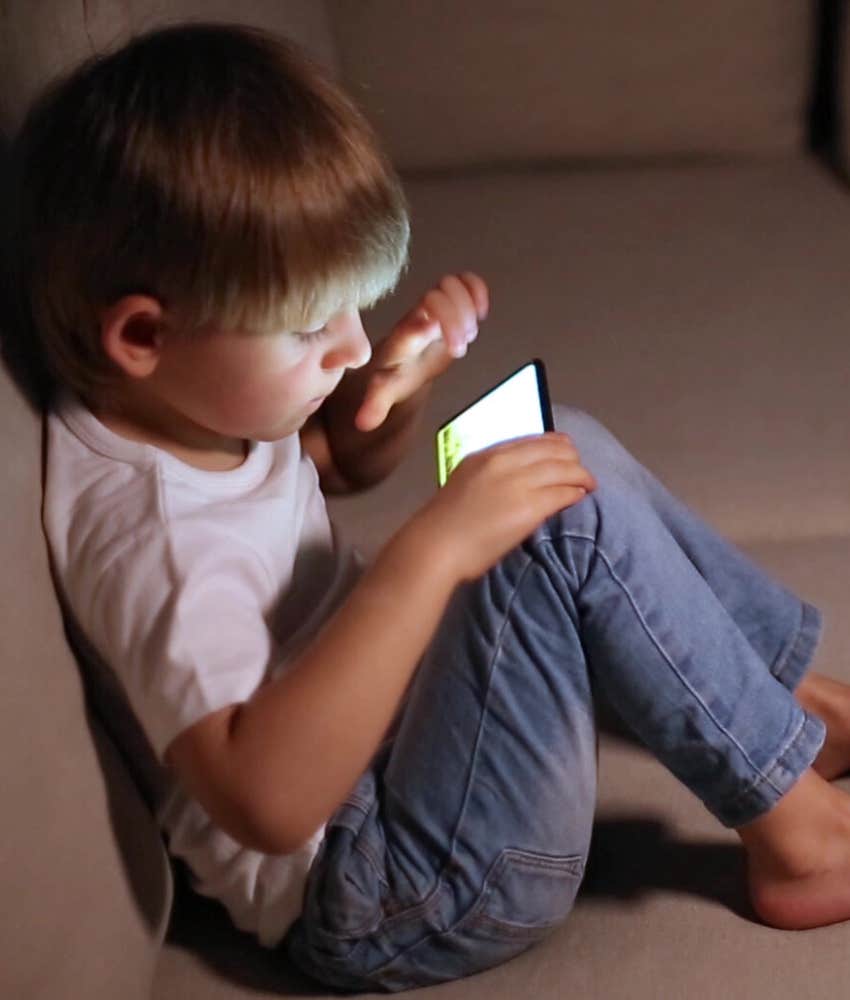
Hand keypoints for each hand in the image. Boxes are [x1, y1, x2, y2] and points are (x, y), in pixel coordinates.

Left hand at [355, 272, 489, 431]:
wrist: (403, 356)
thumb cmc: (398, 371)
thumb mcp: (387, 390)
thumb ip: (376, 403)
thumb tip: (363, 423)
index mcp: (404, 336)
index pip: (413, 324)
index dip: (432, 328)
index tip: (451, 346)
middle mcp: (420, 314)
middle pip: (438, 295)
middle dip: (457, 320)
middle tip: (459, 349)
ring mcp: (437, 304)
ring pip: (453, 284)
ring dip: (469, 308)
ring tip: (470, 335)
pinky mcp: (453, 298)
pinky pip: (466, 281)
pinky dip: (478, 290)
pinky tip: (481, 312)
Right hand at [409, 432, 596, 582]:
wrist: (436, 546)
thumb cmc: (444, 524)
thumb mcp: (464, 483)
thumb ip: (489, 476)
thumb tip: (514, 481)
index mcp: (486, 455)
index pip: (531, 440)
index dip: (555, 444)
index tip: (565, 451)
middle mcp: (504, 462)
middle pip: (553, 450)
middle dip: (573, 459)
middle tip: (581, 470)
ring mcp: (518, 483)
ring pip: (565, 469)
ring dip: (581, 475)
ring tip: (588, 484)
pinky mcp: (530, 507)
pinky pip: (564, 492)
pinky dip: (576, 492)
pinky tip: (580, 496)